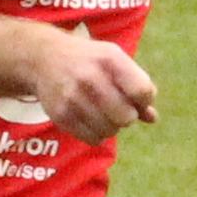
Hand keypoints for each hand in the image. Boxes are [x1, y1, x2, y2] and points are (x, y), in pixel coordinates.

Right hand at [26, 32, 161, 142]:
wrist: (44, 58)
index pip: (142, 92)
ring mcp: (73, 97)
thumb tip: (152, 118)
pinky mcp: (61, 115)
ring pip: (110, 131)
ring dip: (111, 126)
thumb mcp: (115, 61)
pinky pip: (93, 139)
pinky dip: (96, 134)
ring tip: (102, 112)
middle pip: (127, 117)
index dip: (145, 100)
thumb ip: (137, 86)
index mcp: (110, 59)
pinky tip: (90, 119)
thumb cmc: (89, 61)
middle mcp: (90, 77)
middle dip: (127, 116)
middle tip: (118, 108)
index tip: (136, 97)